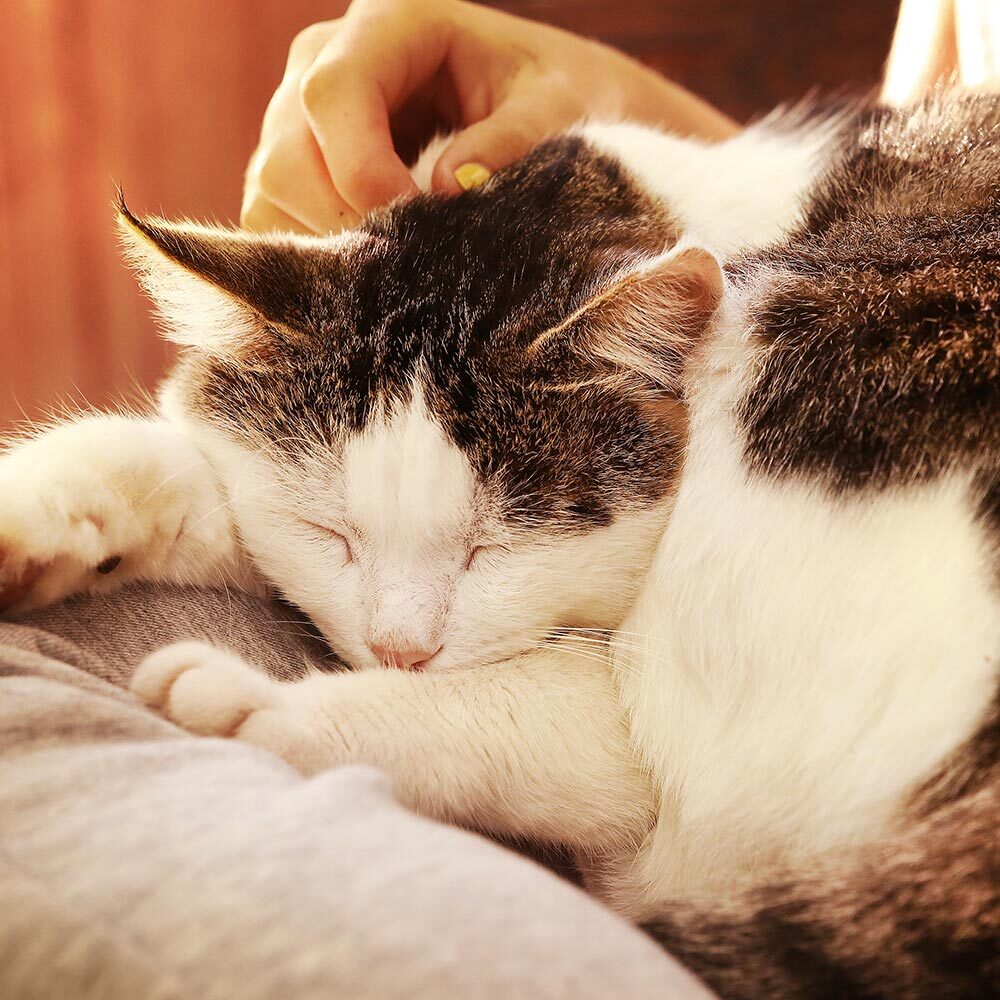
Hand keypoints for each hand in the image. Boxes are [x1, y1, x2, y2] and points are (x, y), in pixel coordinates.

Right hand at [242, 0, 737, 234]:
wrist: (536, 109)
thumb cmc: (549, 97)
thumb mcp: (555, 108)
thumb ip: (511, 139)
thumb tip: (448, 189)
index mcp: (388, 22)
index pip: (334, 92)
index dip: (362, 169)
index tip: (415, 222)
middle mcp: (325, 60)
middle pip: (289, 153)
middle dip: (344, 220)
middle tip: (409, 263)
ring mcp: (298, 115)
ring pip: (273, 192)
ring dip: (328, 246)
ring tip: (395, 269)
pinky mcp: (295, 167)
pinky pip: (272, 221)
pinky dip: (313, 259)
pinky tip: (368, 271)